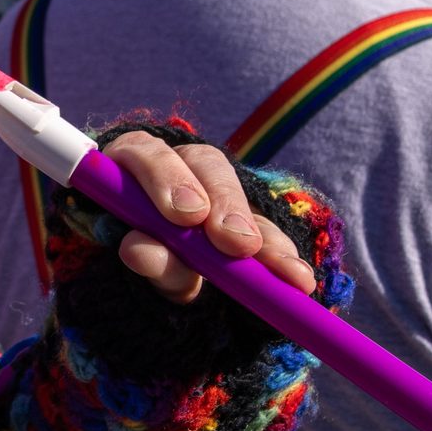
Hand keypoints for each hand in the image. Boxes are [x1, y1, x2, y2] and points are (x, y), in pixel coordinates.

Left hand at [100, 130, 316, 303]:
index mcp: (134, 162)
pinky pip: (265, 229)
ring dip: (261, 233)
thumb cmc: (134, 255)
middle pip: (204, 165)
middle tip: (237, 242)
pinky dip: (280, 254)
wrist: (152, 273)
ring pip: (240, 198)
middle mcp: (178, 163)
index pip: (144, 152)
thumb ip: (141, 254)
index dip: (168, 176)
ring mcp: (212, 188)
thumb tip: (139, 248)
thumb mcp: (135, 260)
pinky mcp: (243, 215)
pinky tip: (297, 278)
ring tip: (283, 270)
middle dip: (225, 202)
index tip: (188, 216)